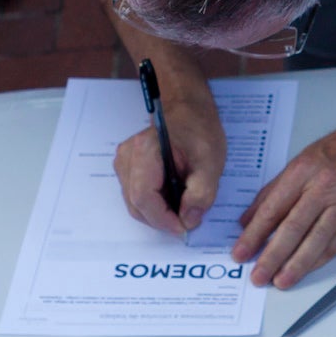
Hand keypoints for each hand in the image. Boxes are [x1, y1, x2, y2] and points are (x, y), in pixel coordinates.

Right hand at [114, 68, 224, 235]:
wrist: (188, 108)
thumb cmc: (198, 128)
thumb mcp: (211, 161)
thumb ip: (201, 193)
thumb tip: (189, 220)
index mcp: (145, 151)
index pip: (143, 197)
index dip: (163, 219)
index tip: (184, 228)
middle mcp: (127, 157)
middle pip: (137, 204)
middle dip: (163, 218)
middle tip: (189, 219)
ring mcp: (124, 163)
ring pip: (136, 203)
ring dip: (160, 212)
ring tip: (185, 205)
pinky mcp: (128, 168)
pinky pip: (138, 196)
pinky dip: (157, 203)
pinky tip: (175, 196)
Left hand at [234, 119, 335, 287]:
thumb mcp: (303, 159)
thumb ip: (275, 190)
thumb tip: (249, 219)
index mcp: (303, 171)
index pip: (272, 209)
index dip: (254, 234)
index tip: (241, 253)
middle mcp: (324, 186)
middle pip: (293, 228)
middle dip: (272, 256)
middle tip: (258, 275)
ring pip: (317, 238)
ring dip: (297, 264)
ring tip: (281, 280)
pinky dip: (322, 257)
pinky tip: (308, 268)